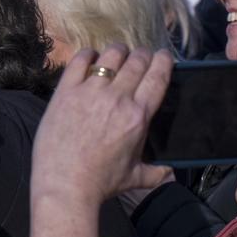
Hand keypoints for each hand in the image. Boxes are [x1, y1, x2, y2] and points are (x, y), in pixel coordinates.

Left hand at [32, 46, 173, 207]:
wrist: (65, 185)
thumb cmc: (101, 182)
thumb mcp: (135, 177)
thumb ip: (156, 172)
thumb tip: (170, 173)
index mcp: (138, 116)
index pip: (158, 76)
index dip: (164, 61)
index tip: (163, 56)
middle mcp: (117, 98)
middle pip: (137, 61)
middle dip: (142, 55)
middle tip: (139, 58)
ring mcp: (90, 92)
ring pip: (111, 56)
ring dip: (118, 52)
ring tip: (117, 55)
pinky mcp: (66, 92)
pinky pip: (79, 61)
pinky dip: (87, 55)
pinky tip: (90, 58)